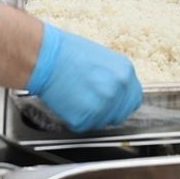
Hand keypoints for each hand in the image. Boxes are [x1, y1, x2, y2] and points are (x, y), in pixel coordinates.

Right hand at [26, 23, 142, 131]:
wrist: (46, 57)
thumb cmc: (67, 53)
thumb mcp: (102, 58)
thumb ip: (114, 77)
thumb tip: (117, 91)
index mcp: (125, 72)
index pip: (134, 99)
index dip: (122, 102)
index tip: (114, 103)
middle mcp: (118, 90)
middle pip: (120, 114)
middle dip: (107, 111)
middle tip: (90, 101)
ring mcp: (103, 106)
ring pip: (101, 122)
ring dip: (90, 115)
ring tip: (76, 96)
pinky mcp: (84, 119)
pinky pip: (82, 125)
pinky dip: (74, 118)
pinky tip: (68, 102)